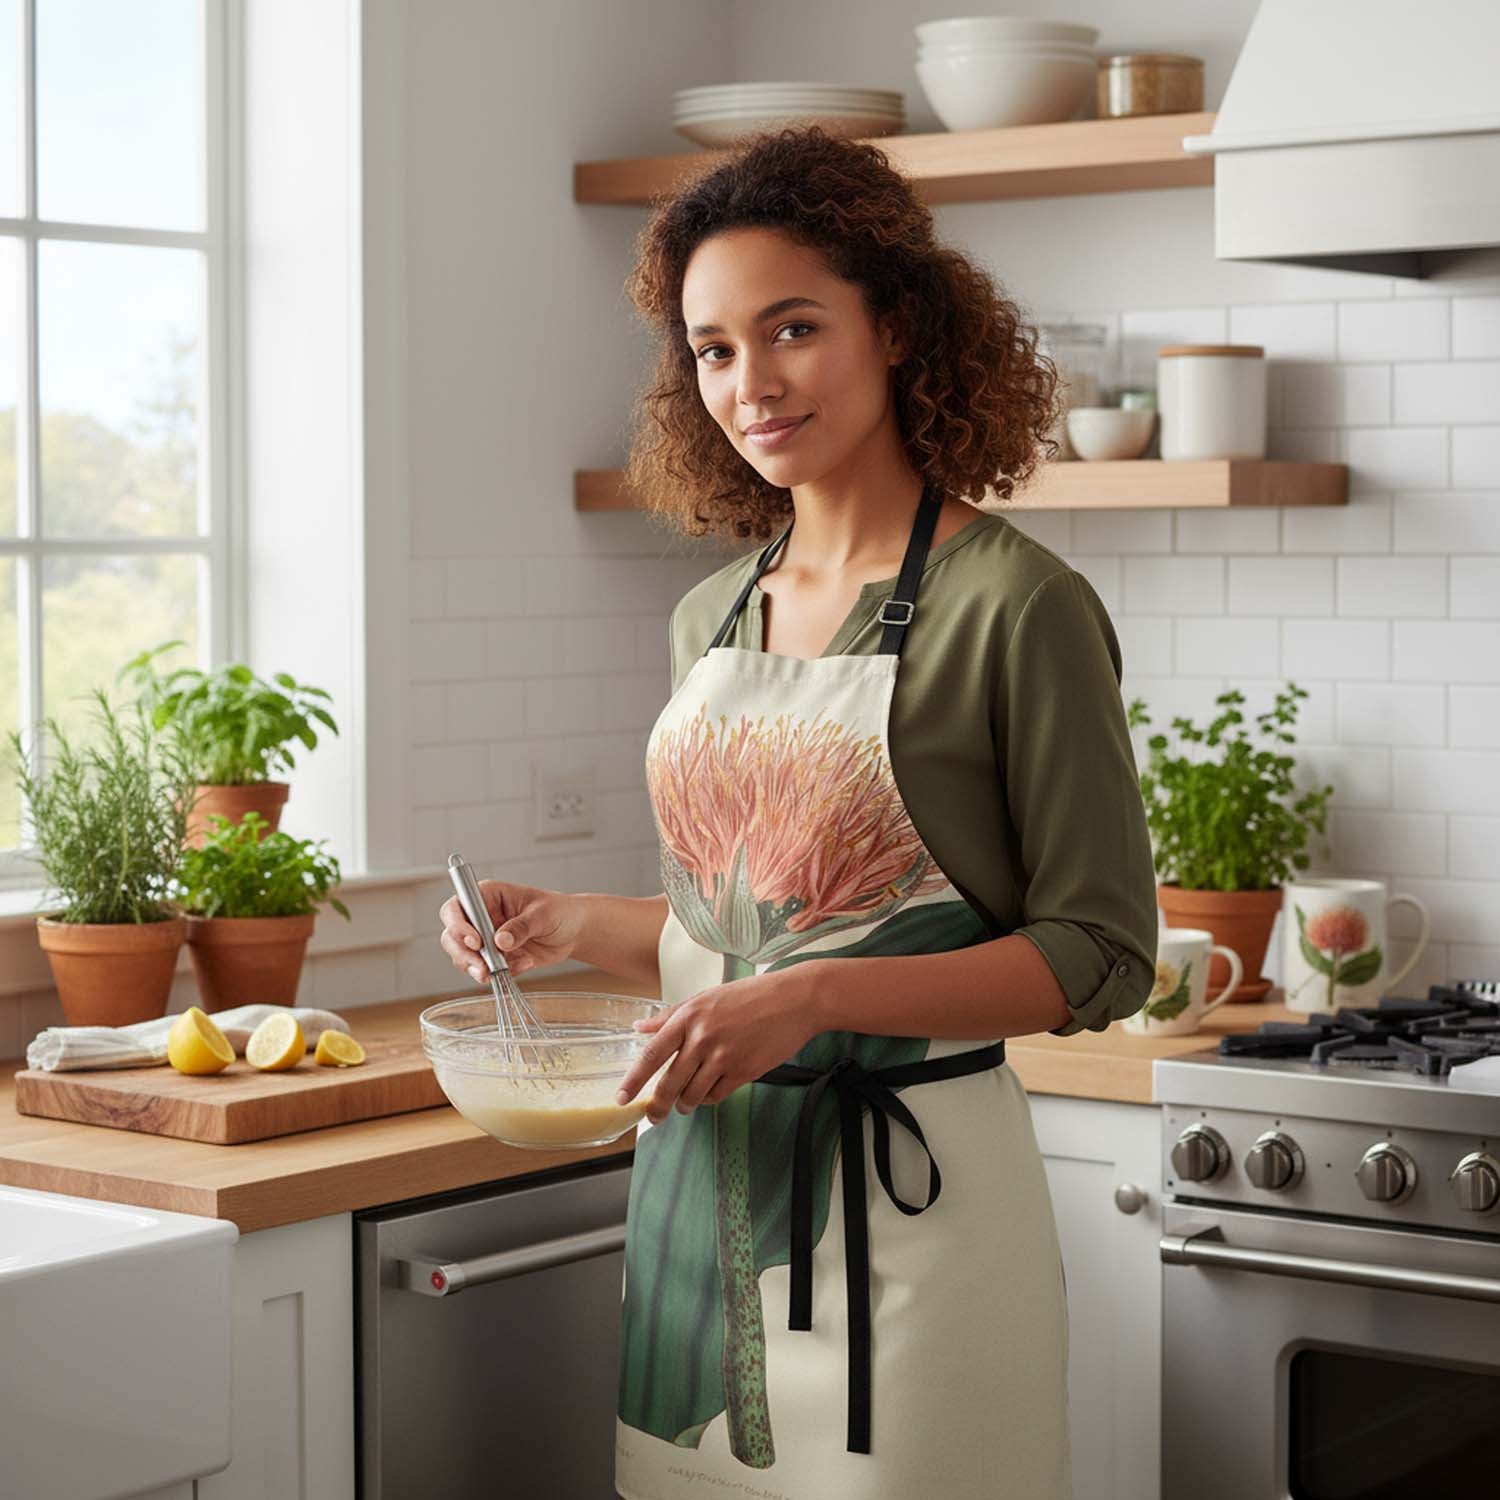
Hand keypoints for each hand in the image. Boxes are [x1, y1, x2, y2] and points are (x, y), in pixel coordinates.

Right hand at [438, 881, 583, 984]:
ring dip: (478, 968)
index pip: (457, 907)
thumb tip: (500, 940)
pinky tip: (522, 965)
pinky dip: (499, 974)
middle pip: (452, 936)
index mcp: (488, 896)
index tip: (476, 941)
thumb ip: (522, 926)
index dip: (459, 925)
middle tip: (484, 968)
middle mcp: (481, 917)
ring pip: (463, 956)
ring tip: (503, 970)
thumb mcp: (544, 914)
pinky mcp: (493, 958)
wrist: (573, 932)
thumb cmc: (559, 911)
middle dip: (464, 954)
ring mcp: (485, 939)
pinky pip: (484, 970)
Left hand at [615, 965, 818, 1124]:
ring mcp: (724, 1056)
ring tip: (686, 1102)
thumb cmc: (750, 996)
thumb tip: (640, 1027)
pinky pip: (716, 1096)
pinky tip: (711, 1090)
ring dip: (685, 1104)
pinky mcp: (744, 1071)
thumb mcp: (705, 998)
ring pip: (692, 1095)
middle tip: (653, 1116)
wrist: (793, 1000)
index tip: (622, 1099)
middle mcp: (702, 1038)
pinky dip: (710, 1098)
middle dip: (657, 1106)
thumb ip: (670, 1016)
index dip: (634, 1080)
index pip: (652, 1054)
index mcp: (689, 1017)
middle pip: (669, 1084)